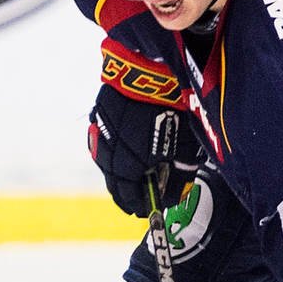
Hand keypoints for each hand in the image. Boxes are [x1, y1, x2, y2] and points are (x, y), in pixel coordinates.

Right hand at [88, 85, 201, 216]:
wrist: (150, 70)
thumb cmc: (171, 111)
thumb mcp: (184, 149)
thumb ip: (179, 178)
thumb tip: (174, 198)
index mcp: (128, 166)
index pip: (128, 197)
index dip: (137, 206)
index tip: (144, 211)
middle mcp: (109, 154)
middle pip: (114, 183)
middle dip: (125, 193)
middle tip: (135, 199)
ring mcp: (100, 134)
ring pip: (105, 163)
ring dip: (116, 172)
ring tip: (129, 175)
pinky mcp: (98, 115)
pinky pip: (101, 142)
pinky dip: (110, 150)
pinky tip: (120, 148)